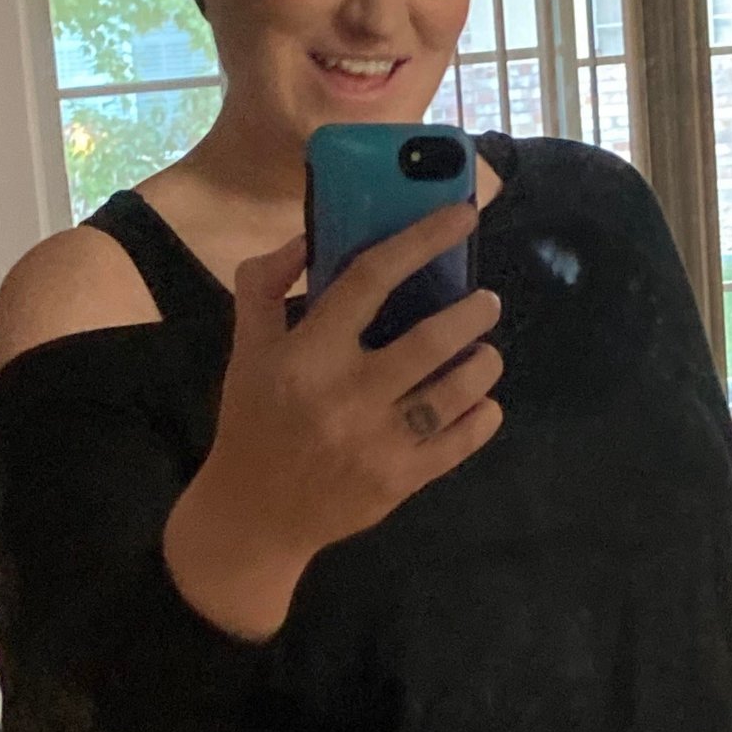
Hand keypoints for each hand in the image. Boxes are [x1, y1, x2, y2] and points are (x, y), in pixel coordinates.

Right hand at [206, 208, 503, 565]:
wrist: (254, 515)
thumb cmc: (254, 420)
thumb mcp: (245, 349)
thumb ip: (264, 285)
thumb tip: (308, 238)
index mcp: (308, 354)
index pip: (371, 279)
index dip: (421, 240)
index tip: (461, 217)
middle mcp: (346, 395)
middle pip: (431, 340)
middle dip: (472, 313)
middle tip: (485, 303)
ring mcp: (376, 442)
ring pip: (454, 391)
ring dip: (483, 364)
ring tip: (486, 353)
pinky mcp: (398, 481)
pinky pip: (458, 443)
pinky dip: (481, 417)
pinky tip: (482, 402)